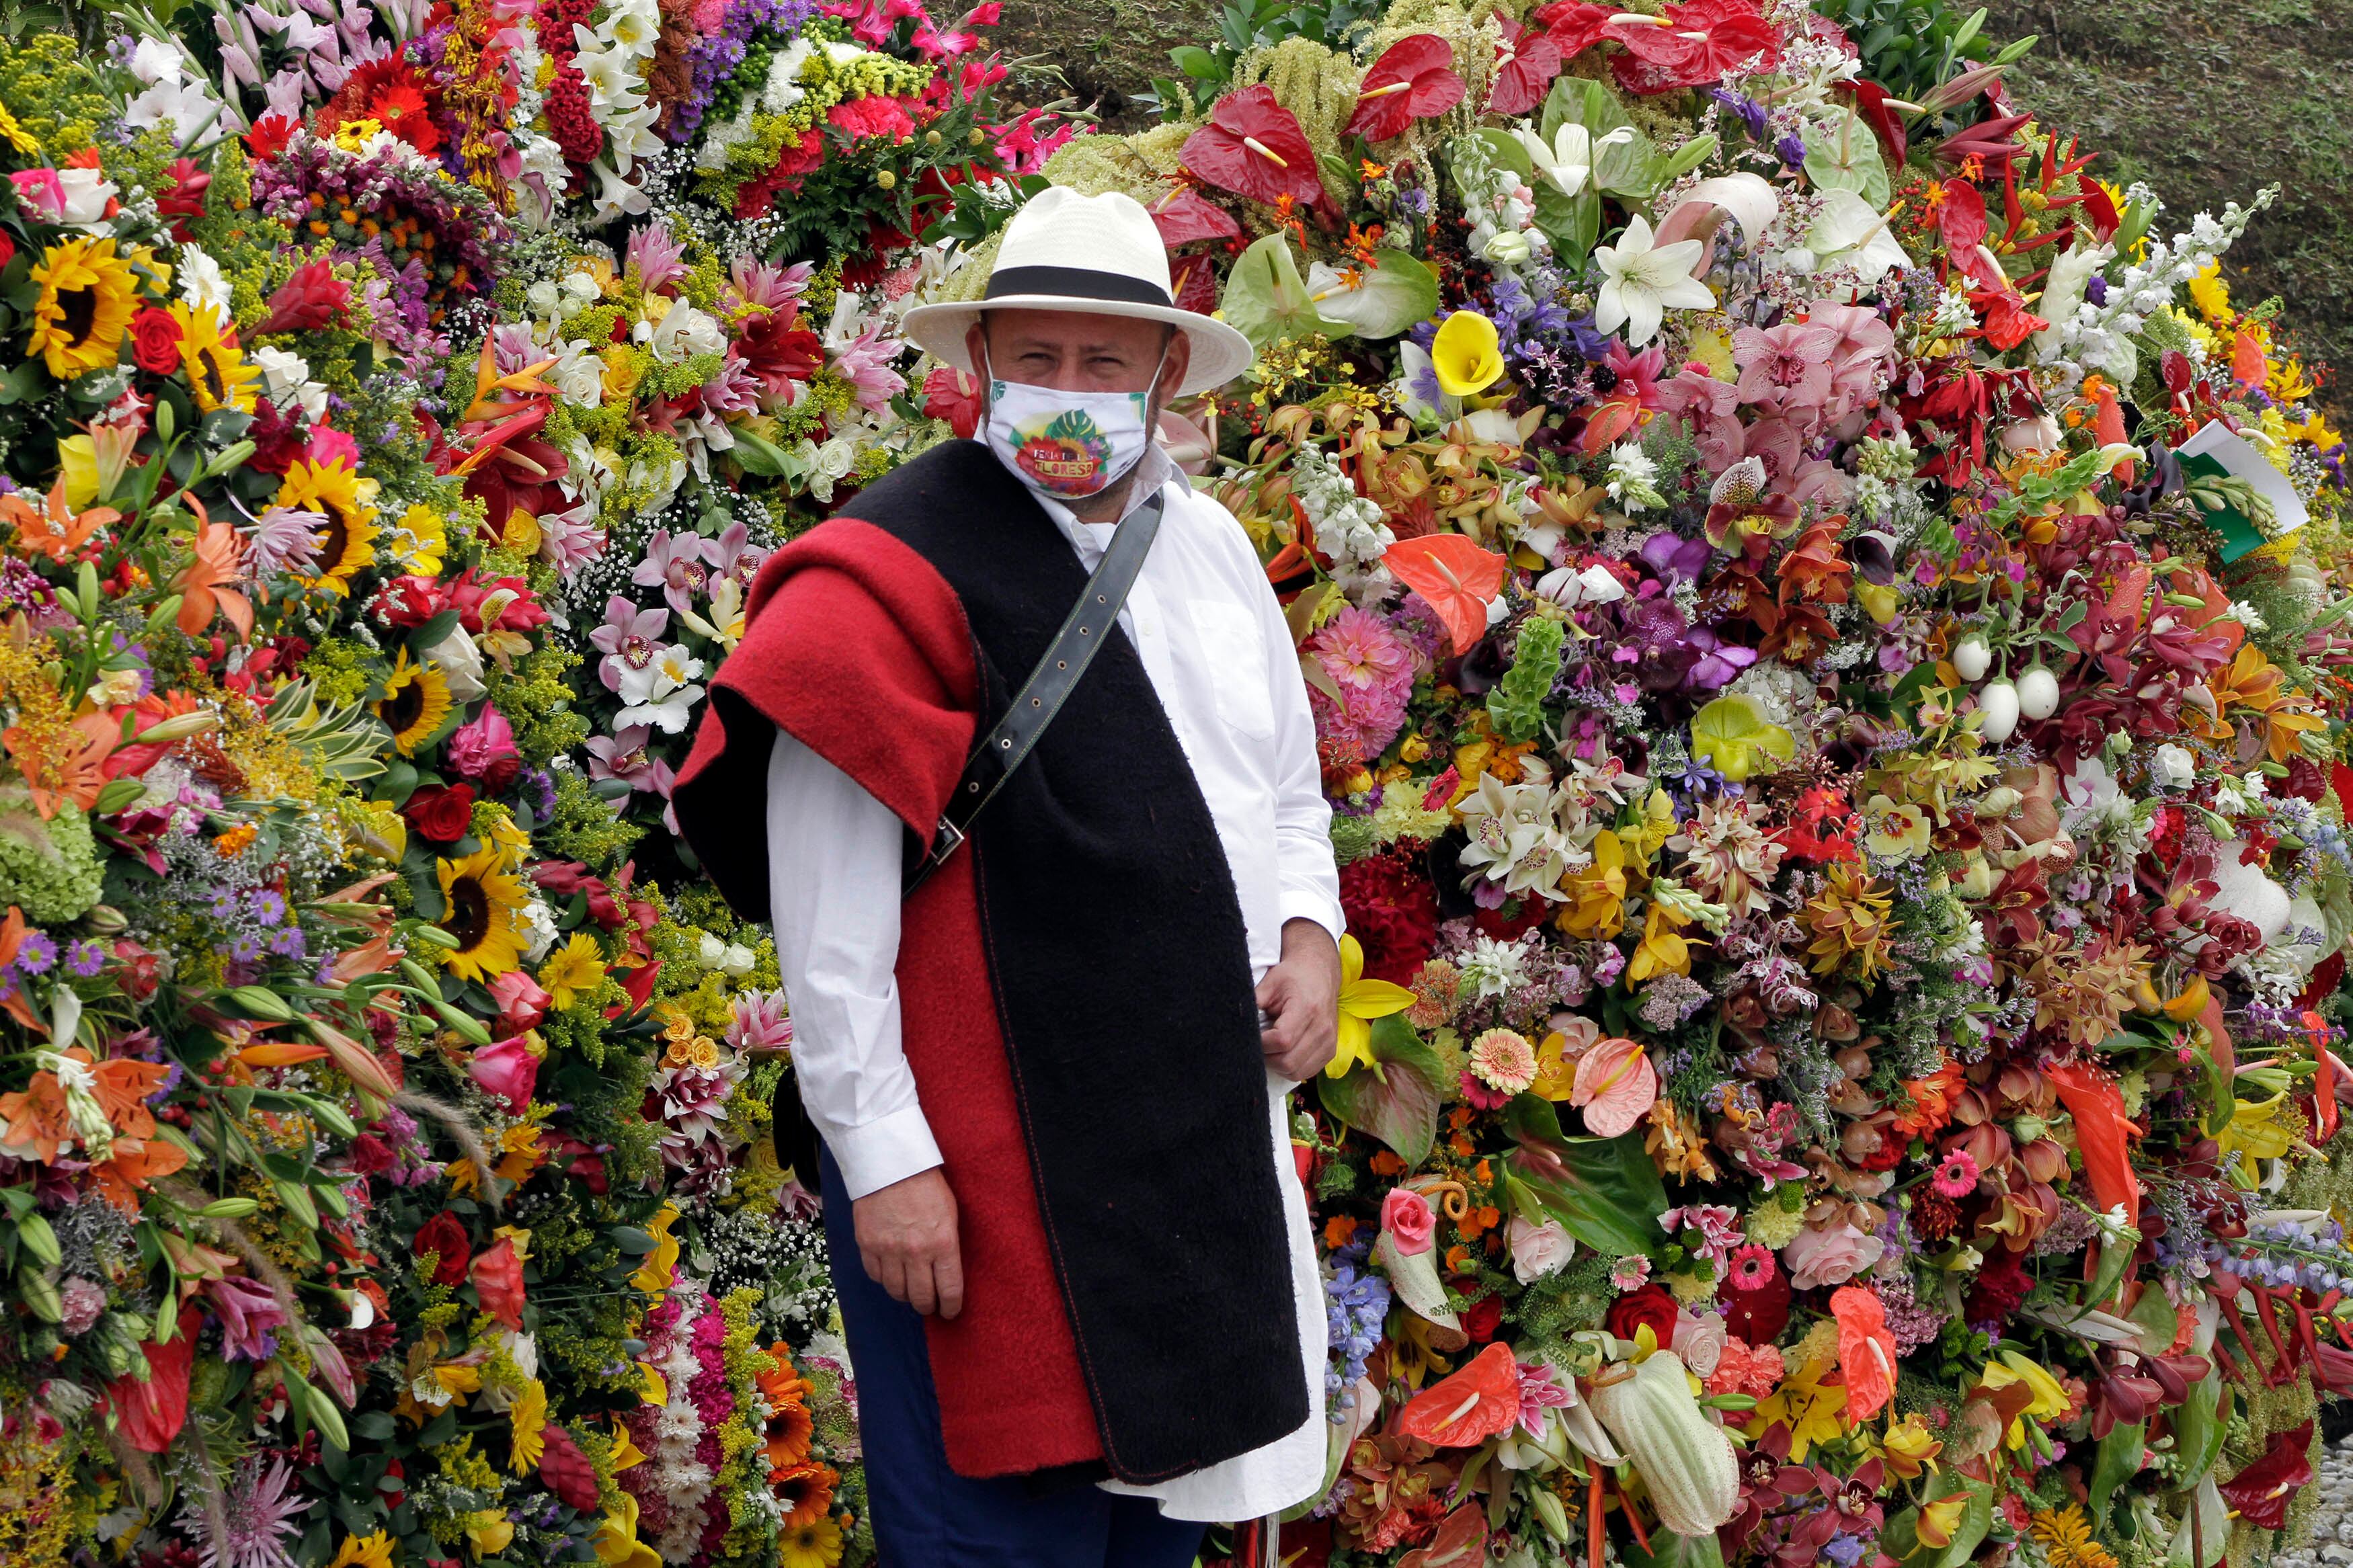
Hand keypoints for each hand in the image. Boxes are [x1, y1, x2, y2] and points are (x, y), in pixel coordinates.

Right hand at [851, 1167, 963, 1318]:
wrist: (891, 1163)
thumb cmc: (927, 1185)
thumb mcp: (950, 1213)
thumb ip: (948, 1246)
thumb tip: (946, 1274)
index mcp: (942, 1243)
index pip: (949, 1290)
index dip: (950, 1307)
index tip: (950, 1312)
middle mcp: (915, 1251)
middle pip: (920, 1298)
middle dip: (927, 1306)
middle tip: (929, 1305)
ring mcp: (888, 1250)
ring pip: (896, 1291)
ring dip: (905, 1295)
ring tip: (910, 1290)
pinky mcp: (867, 1244)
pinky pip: (875, 1276)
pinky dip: (884, 1279)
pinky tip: (891, 1273)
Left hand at [1256, 918, 1341, 1080]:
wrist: (1320, 973)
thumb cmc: (1293, 977)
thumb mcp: (1270, 983)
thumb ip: (1253, 1004)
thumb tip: (1235, 1026)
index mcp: (1307, 1009)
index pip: (1281, 1041)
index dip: (1262, 1044)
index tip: (1252, 1036)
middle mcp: (1322, 1029)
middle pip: (1288, 1062)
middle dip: (1266, 1057)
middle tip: (1257, 1045)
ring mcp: (1329, 1042)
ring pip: (1296, 1072)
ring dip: (1277, 1065)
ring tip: (1270, 1048)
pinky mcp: (1330, 1051)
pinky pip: (1306, 1072)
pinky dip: (1291, 1068)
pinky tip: (1283, 1053)